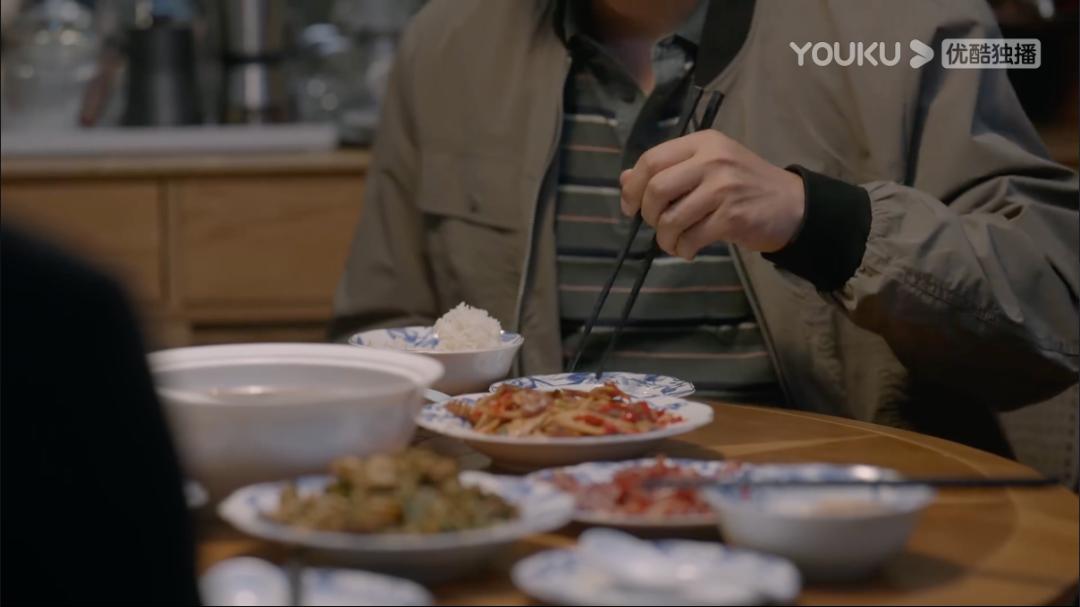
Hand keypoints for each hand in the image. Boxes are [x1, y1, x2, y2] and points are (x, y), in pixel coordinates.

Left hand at [619, 130, 805, 258]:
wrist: (791, 204)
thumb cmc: (743, 185)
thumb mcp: (707, 166)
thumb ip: (668, 170)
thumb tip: (624, 180)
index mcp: (703, 142)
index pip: (651, 159)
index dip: (633, 187)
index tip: (630, 207)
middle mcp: (712, 160)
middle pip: (657, 188)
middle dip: (648, 214)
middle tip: (656, 225)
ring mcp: (723, 188)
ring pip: (671, 218)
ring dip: (664, 238)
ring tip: (673, 243)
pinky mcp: (733, 217)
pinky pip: (691, 238)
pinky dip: (682, 250)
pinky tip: (688, 250)